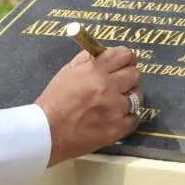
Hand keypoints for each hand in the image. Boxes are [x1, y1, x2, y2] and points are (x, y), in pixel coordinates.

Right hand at [34, 46, 141, 167]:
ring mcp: (115, 109)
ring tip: (117, 102)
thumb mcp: (67, 72)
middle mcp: (108, 87)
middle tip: (120, 84)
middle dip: (129, 77)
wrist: (47, 132)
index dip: (126, 58)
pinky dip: (127, 117)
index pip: (124, 55)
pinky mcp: (117, 129)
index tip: (125, 63)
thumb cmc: (53, 101)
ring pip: (137, 97)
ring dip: (129, 97)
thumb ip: (86, 59)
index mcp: (94, 70)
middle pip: (135, 75)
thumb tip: (103, 52)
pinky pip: (134, 118)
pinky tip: (116, 118)